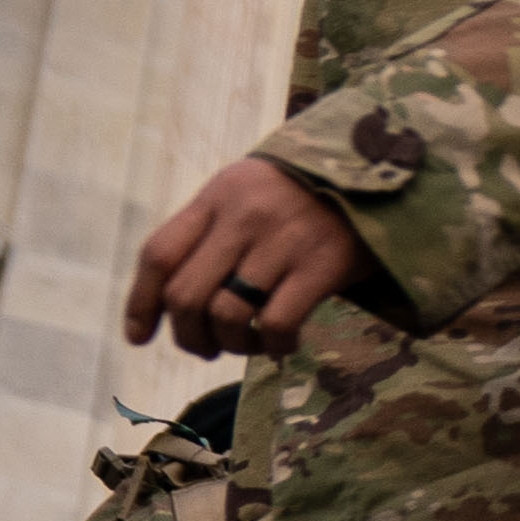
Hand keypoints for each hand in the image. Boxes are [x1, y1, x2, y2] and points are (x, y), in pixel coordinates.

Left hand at [128, 157, 377, 356]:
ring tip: (247, 344)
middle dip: (188, 336)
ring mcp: (284, 240)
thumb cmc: (302, 194)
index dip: (140, 303)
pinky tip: (282, 342)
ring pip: (226, 315)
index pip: (159, 254)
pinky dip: (272, 345)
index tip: (139, 336)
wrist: (380, 172)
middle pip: (186, 295)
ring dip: (230, 345)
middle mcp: (244, 216)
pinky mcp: (323, 264)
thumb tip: (165, 301)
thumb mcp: (245, 193)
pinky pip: (276, 323)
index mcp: (217, 196)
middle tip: (205, 347)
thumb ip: (207, 232)